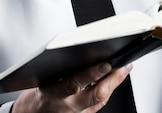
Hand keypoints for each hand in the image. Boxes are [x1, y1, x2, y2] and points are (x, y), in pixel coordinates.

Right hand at [11, 63, 132, 112]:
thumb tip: (87, 54)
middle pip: (95, 95)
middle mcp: (67, 106)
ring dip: (115, 82)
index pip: (74, 83)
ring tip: (124, 67)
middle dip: (112, 80)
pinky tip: (113, 77)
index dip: (92, 74)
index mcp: (53, 94)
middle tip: (123, 65)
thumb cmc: (36, 97)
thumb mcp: (44, 80)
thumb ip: (64, 70)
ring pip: (101, 100)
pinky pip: (98, 103)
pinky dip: (107, 89)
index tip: (105, 63)